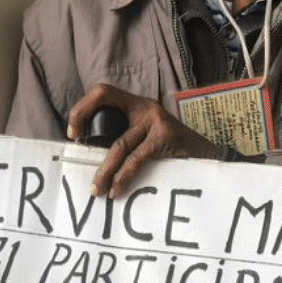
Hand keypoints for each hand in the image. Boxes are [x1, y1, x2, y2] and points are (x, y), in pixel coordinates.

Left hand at [66, 83, 220, 196]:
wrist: (208, 156)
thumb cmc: (171, 150)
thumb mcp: (144, 139)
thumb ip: (123, 142)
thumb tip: (89, 161)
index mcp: (135, 106)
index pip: (102, 93)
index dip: (82, 108)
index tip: (74, 135)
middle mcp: (144, 107)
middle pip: (105, 103)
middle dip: (83, 126)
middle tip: (76, 156)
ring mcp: (156, 120)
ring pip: (119, 144)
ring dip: (104, 170)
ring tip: (96, 189)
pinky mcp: (165, 136)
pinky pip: (137, 158)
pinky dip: (123, 176)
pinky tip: (116, 189)